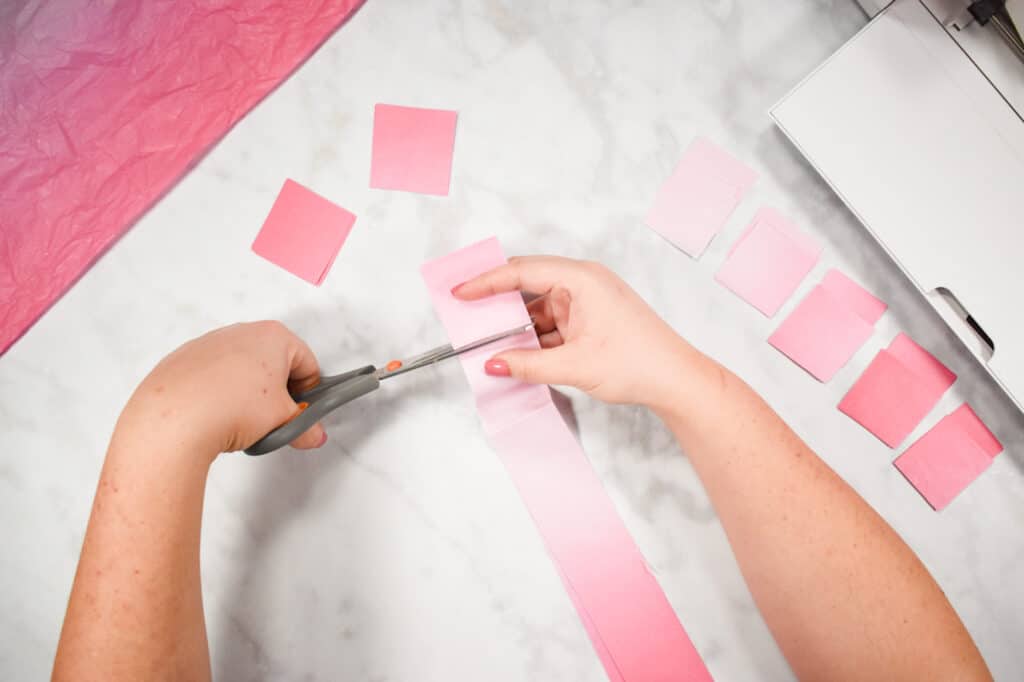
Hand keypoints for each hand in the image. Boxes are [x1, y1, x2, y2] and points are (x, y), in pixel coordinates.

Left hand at [118, 321, 327, 460]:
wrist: (175, 420)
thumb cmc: (229, 407)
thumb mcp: (283, 423)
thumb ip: (305, 428)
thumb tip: (310, 434)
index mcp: (273, 336)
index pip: (308, 364)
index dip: (309, 393)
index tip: (302, 412)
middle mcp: (241, 332)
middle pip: (275, 363)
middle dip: (278, 391)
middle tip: (275, 418)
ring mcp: (210, 343)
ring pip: (242, 368)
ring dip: (249, 392)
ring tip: (242, 421)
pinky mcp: (185, 359)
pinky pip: (213, 376)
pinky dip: (220, 392)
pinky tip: (217, 415)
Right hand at [453, 256, 703, 409]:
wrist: (677, 381)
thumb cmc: (641, 361)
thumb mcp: (575, 365)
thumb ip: (527, 364)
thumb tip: (494, 363)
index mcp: (582, 279)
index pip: (522, 272)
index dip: (487, 282)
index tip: (460, 292)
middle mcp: (584, 283)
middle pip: (528, 286)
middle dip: (499, 304)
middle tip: (468, 315)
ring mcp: (588, 302)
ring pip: (539, 309)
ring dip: (518, 328)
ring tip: (491, 344)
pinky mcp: (590, 321)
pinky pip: (553, 324)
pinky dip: (535, 338)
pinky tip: (519, 355)